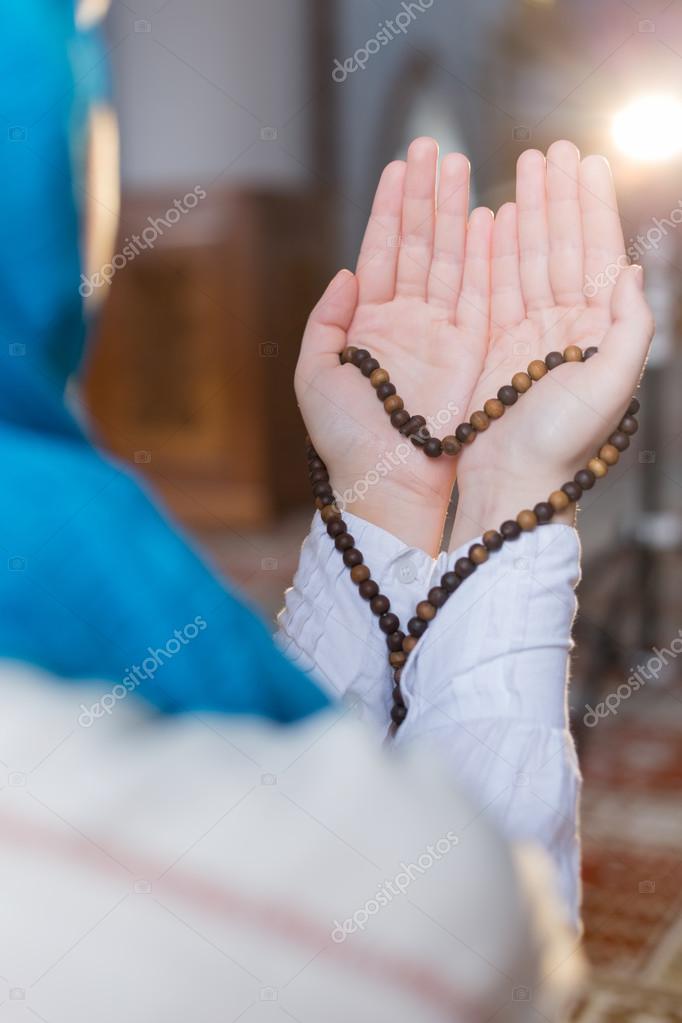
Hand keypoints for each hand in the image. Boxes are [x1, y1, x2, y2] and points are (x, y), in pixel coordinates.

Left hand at [295, 138, 492, 552]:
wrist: (386, 484)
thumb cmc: (344, 439)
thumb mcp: (314, 376)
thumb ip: (325, 321)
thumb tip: (346, 271)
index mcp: (368, 324)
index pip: (382, 253)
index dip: (390, 209)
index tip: (400, 166)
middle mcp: (407, 322)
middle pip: (420, 245)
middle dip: (425, 196)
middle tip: (433, 146)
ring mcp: (442, 334)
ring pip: (451, 260)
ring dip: (454, 213)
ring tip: (458, 165)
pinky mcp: (471, 351)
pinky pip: (481, 295)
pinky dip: (485, 258)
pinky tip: (485, 219)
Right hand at [450, 141, 653, 550]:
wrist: (512, 486)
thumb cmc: (561, 446)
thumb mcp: (609, 387)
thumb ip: (629, 328)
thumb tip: (632, 271)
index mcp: (598, 332)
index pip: (597, 255)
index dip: (592, 207)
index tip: (586, 162)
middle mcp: (566, 328)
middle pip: (563, 247)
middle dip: (558, 197)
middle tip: (553, 149)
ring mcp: (529, 336)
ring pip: (530, 260)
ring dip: (530, 214)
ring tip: (525, 169)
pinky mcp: (497, 348)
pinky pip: (497, 289)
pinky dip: (497, 253)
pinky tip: (497, 220)